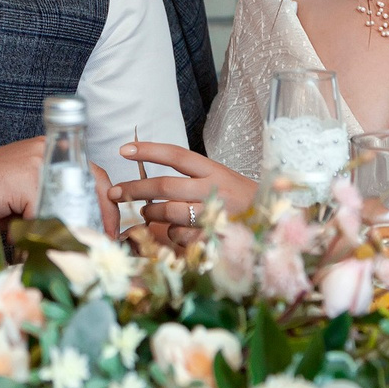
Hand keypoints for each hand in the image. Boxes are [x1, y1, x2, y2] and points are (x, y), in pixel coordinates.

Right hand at [0, 142, 120, 234]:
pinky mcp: (24, 179)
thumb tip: (81, 229)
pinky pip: (45, 212)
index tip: (110, 230)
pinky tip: (35, 241)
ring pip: (71, 201)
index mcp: (52, 154)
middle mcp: (49, 153)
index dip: (106, 204)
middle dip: (101, 217)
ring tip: (77, 246)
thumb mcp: (27, 197)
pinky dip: (41, 231)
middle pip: (91, 184)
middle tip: (104, 241)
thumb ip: (52, 203)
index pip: (93, 175)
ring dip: (74, 227)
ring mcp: (37, 163)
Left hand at [109, 142, 257, 248]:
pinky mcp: (214, 238)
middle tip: (114, 192)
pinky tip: (177, 232)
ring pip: (169, 213)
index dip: (149, 150)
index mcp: (215, 171)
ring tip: (148, 213)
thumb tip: (151, 184)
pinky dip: (173, 235)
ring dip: (152, 214)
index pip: (177, 156)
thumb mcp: (222, 181)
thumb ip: (192, 179)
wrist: (274, 226)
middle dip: (134, 188)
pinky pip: (181, 237)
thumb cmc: (242, 203)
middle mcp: (216, 189)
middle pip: (165, 186)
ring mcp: (215, 214)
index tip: (124, 149)